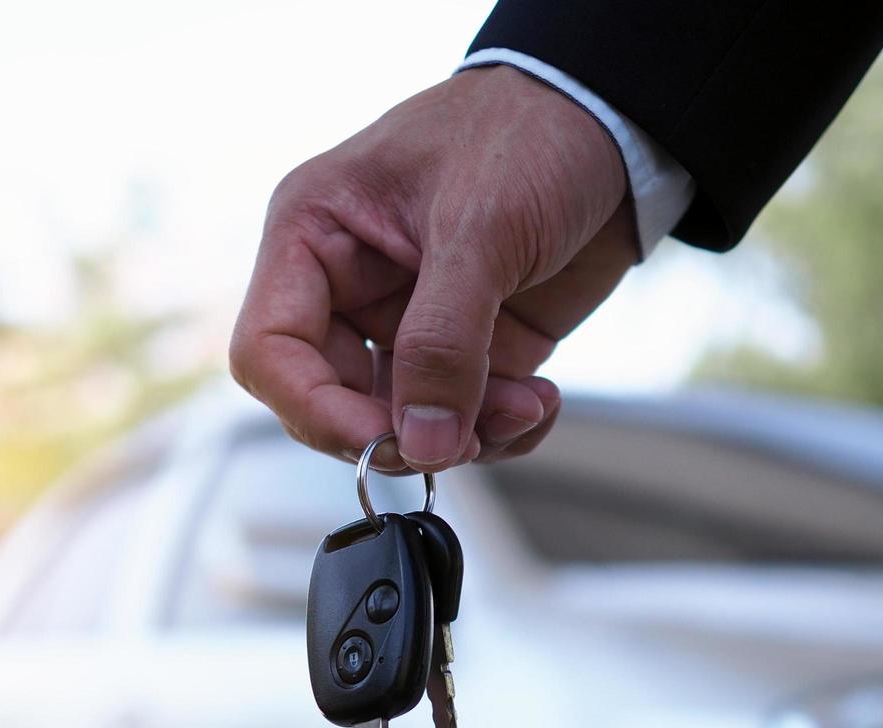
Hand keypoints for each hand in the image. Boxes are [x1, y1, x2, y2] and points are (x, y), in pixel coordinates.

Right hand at [229, 66, 636, 471]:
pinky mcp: (466, 350)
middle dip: (401, 431)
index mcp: (313, 235)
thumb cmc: (529, 134)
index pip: (269, 350)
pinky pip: (460, 421)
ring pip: (401, 425)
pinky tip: (539, 400)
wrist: (612, 126)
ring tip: (527, 404)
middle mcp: (347, 286)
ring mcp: (408, 323)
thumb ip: (443, 344)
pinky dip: (501, 430)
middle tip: (466, 435)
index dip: (314, 409)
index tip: (383, 441)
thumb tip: (420, 446)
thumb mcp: (479, 231)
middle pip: (330, 402)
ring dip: (466, 436)